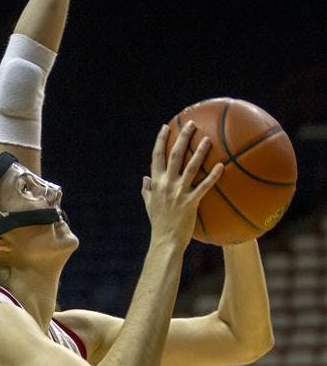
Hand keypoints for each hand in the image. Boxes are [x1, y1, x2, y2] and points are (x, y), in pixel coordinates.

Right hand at [141, 121, 222, 247]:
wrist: (165, 241)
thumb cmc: (159, 224)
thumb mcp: (149, 205)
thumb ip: (147, 190)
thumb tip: (144, 179)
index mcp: (156, 183)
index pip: (156, 157)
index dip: (160, 141)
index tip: (166, 127)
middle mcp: (166, 184)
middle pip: (174, 155)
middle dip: (182, 137)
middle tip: (191, 124)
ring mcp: (178, 193)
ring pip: (190, 167)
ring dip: (199, 152)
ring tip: (208, 139)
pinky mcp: (191, 202)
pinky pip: (204, 186)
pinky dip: (212, 176)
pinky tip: (221, 166)